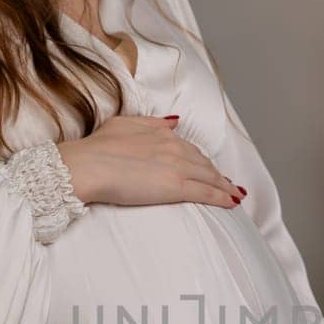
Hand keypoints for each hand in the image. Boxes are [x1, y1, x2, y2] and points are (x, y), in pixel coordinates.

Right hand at [59, 114, 246, 207]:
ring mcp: (177, 167)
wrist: (89, 166)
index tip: (209, 168)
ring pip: (209, 177)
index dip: (201, 160)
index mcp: (162, 134)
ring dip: (225, 186)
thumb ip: (152, 123)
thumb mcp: (124, 124)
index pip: (189, 149)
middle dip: (217, 174)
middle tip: (228, 184)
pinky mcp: (176, 187)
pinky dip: (222, 197)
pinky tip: (232, 202)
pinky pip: (207, 192)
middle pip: (203, 163)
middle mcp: (174, 148)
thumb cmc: (98, 147)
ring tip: (234, 194)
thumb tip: (174, 121)